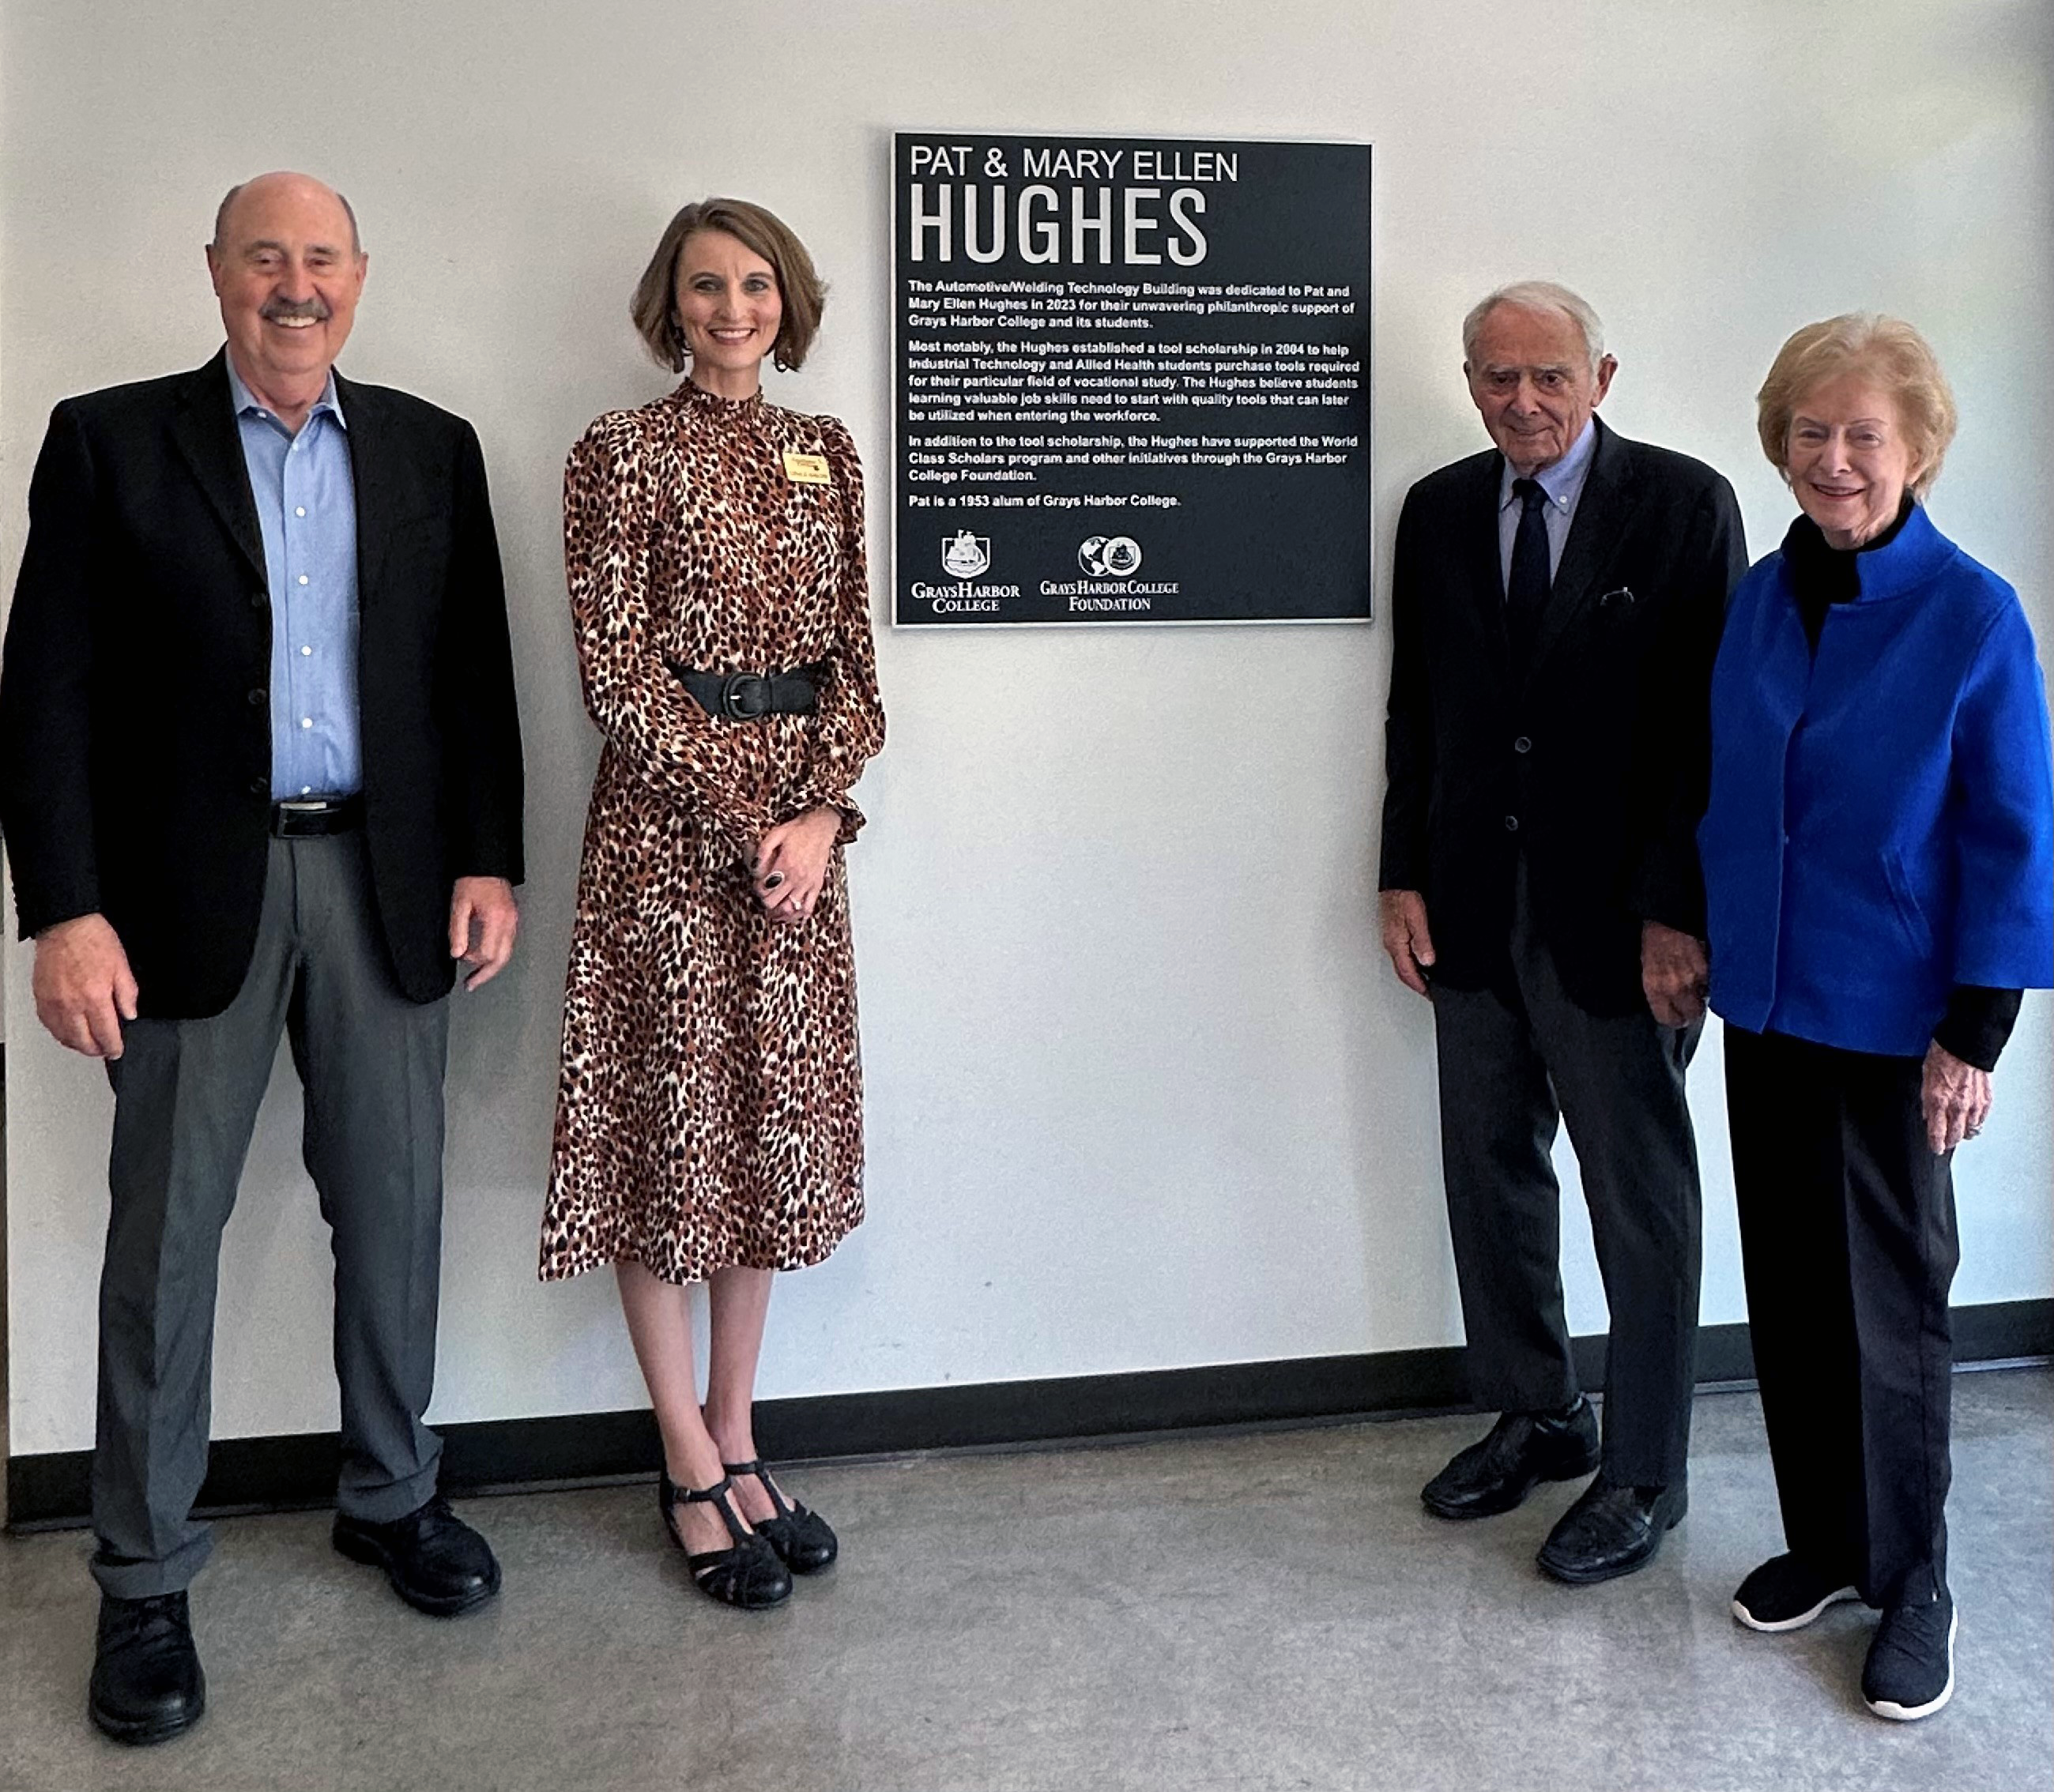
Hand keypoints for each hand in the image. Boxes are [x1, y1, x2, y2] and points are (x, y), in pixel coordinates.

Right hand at [33, 913, 138, 1056]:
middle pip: (82, 1041)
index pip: (105, 1033)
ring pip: (63, 1036)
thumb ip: (128, 994)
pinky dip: (59, 1032)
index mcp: (95, 997)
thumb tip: (130, 1014)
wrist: (66, 925)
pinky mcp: (41, 997)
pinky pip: (48, 1024)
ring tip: (88, 1044)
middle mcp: (71, 1003)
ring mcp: (53, 1002)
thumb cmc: (93, 940)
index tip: (116, 1051)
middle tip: (104, 1050)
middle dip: (95, 1050)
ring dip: (77, 1044)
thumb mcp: (122, 966)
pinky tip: (68, 1031)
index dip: (113, 1047)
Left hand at [448, 876, 518, 989]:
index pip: (488, 953)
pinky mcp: (513, 920)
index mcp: (496, 920)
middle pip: (501, 959)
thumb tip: (457, 953)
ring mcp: (513, 922)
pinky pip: (507, 944)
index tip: (460, 958)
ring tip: (478, 975)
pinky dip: (497, 955)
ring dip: (491, 967)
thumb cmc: (474, 880)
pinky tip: (486, 957)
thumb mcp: (459, 905)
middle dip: (485, 974)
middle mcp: (509, 923)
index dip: (472, 960)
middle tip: (471, 984)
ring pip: (507, 954)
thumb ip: (458, 931)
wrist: (488, 863)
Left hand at [754, 808, 840, 926]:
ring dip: (778, 912)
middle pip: (773, 902)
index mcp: (785, 865)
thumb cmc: (798, 831)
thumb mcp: (775, 834)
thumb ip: (762, 851)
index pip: (764, 889)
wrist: (820, 828)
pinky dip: (798, 915)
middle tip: (764, 894)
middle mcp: (797, 877)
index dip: (757, 889)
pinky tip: (790, 914)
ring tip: (773, 910)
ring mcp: (808, 884)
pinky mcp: (817, 886)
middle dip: (765, 900)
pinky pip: (808, 908)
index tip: (758, 883)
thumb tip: (754, 868)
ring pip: (790, 910)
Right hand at [1378, 889, 1435, 997]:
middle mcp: (1391, 943)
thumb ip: (1422, 942)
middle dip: (1415, 983)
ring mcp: (1391, 937)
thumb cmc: (1404, 896)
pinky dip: (1410, 961)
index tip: (1428, 993)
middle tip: (1427, 990)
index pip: (1407, 972)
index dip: (1419, 985)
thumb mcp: (1417, 919)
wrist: (1396, 881)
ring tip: (1425, 978)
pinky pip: (1401, 952)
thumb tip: (1427, 962)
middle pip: (1402, 970)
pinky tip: (1418, 958)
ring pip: (1401, 962)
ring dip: (1412, 972)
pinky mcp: (1394, 930)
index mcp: (1396, 943)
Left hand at [1641, 921, 1708, 1026]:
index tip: (1676, 1017)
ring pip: (1704, 999)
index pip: (1668, 1019)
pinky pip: (1711, 982)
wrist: (1666, 917)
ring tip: (1694, 982)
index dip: (1673, 1019)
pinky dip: (1709, 979)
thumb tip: (1666, 1001)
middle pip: (1692, 1014)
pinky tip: (1701, 970)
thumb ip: (1657, 988)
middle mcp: (1675, 987)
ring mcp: (1693, 978)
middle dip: (1692, 1011)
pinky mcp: (1707, 968)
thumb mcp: (1646, 968)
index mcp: (1655, 987)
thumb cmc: (1654, 938)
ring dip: (1701, 994)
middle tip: (1690, 1003)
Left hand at [1921, 1040, 1991, 1154]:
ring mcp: (1974, 1103)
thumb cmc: (1943, 1056)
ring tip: (1958, 1132)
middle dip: (1949, 1141)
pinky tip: (1972, 1121)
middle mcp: (1958, 1105)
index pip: (1937, 1133)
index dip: (1936, 1144)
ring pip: (1971, 1130)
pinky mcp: (1986, 1099)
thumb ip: (1927, 1101)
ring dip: (1964, 1133)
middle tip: (1946, 1142)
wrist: (1965, 1043)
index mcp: (1939, 1100)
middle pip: (1956, 1136)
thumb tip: (1928, 1116)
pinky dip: (1976, 1123)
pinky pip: (1982, 1119)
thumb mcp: (1925, 1078)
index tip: (1935, 1148)